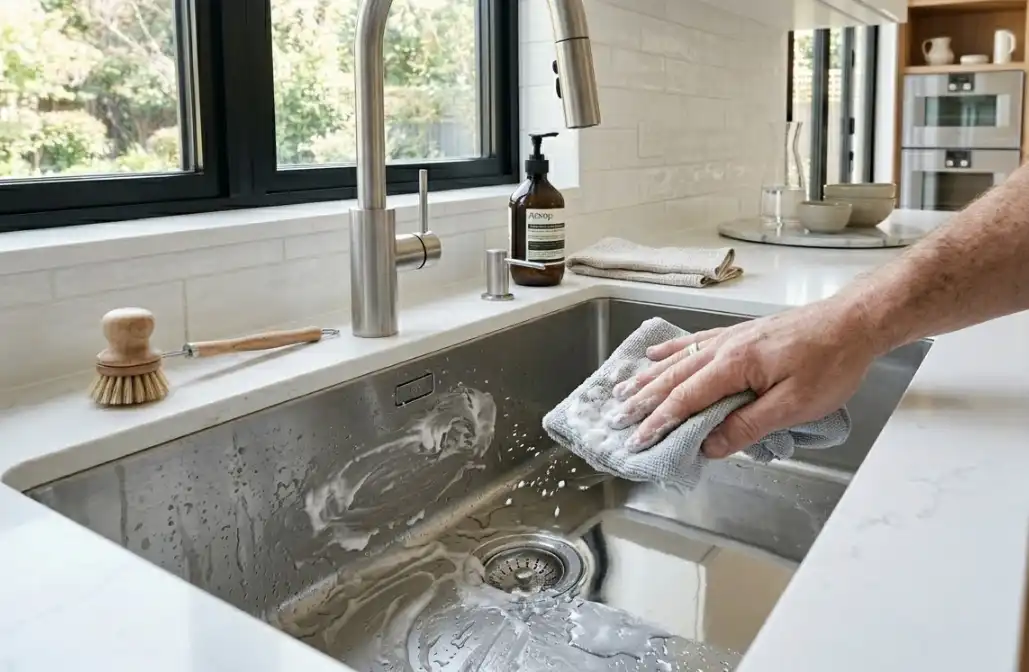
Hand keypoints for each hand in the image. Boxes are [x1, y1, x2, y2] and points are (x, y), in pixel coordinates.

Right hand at [610, 299, 878, 457]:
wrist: (854, 322)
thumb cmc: (831, 363)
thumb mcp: (794, 405)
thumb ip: (748, 425)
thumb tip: (710, 446)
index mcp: (734, 366)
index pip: (685, 399)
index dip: (658, 422)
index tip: (637, 440)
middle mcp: (725, 348)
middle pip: (674, 378)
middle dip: (643, 401)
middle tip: (616, 419)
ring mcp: (730, 338)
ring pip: (679, 360)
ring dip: (649, 377)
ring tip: (623, 390)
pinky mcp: (740, 334)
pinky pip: (695, 342)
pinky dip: (672, 350)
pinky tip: (657, 354)